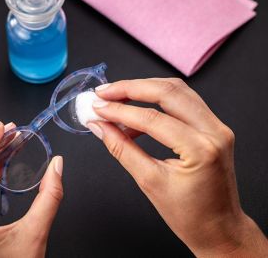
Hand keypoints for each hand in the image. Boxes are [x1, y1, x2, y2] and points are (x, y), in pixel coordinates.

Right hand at [88, 79, 267, 256]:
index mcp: (200, 149)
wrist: (218, 228)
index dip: (119, 110)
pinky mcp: (212, 127)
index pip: (152, 119)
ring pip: (177, 91)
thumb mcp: (149, 182)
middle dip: (130, 87)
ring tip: (116, 98)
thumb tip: (100, 127)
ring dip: (143, 89)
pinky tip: (135, 116)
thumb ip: (121, 149)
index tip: (97, 108)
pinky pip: (182, 103)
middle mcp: (214, 131)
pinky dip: (156, 102)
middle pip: (168, 91)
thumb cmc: (190, 215)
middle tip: (104, 92)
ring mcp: (217, 127)